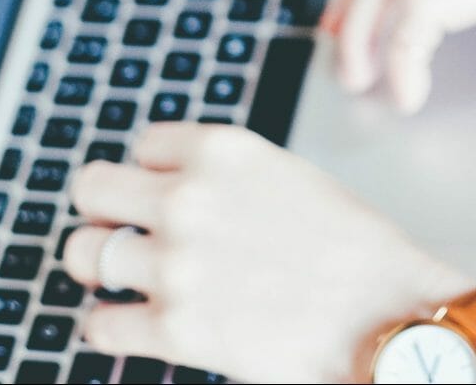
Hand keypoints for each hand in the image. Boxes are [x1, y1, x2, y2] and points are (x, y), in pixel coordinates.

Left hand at [63, 124, 473, 382]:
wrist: (392, 316)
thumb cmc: (358, 253)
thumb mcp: (291, 179)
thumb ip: (229, 178)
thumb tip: (180, 189)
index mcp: (221, 152)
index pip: (141, 146)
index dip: (153, 175)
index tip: (164, 196)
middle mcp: (188, 200)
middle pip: (91, 188)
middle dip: (107, 212)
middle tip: (125, 233)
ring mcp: (175, 266)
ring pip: (83, 254)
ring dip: (103, 268)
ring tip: (132, 281)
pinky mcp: (174, 330)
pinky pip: (98, 325)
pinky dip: (113, 328)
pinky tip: (142, 326)